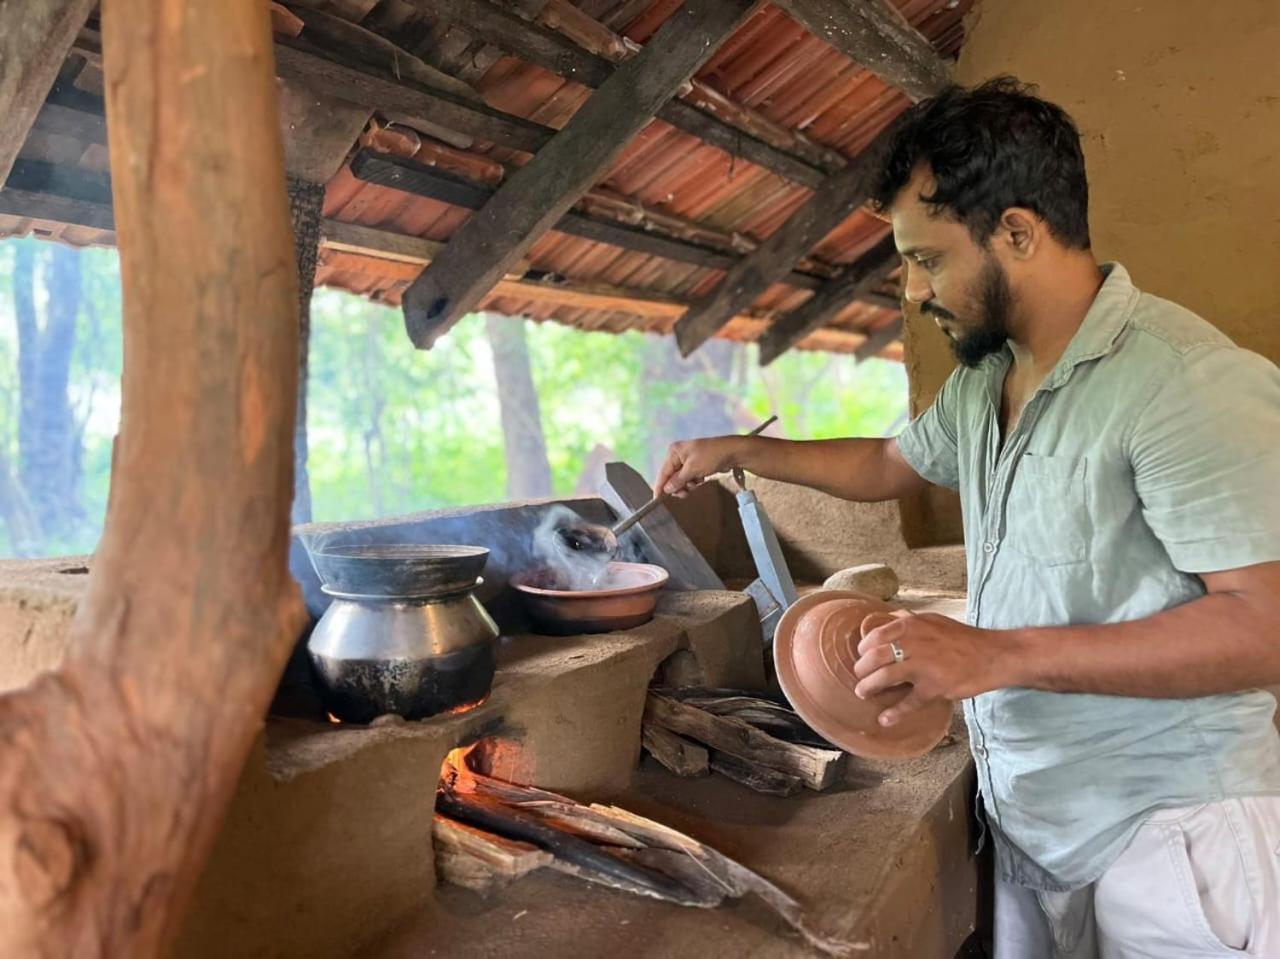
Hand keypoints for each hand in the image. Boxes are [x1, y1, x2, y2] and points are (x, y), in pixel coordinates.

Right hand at [653, 436, 745, 497]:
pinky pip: (689, 477)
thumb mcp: (692, 470)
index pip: (663, 472)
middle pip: (671, 477)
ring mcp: (688, 460)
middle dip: (678, 486)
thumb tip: (667, 489)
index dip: (660, 487)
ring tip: (696, 483)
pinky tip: (701, 479)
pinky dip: (694, 481)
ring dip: (687, 485)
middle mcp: (679, 455)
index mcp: (674, 452)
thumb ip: (678, 480)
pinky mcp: (696, 464)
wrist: (732, 452)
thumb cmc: (711, 456)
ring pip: (681, 479)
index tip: (656, 500)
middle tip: (685, 492)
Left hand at [852, 611, 1012, 725]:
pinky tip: (884, 719)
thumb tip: (887, 618)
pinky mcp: (935, 687)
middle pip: (875, 658)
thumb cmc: (962, 639)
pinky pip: (909, 702)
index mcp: (912, 626)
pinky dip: (894, 713)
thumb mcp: (933, 620)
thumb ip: (909, 621)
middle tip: (859, 677)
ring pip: (885, 678)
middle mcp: (915, 644)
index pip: (875, 636)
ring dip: (868, 687)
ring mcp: (924, 666)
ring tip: (862, 693)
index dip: (863, 648)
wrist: (993, 655)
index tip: (862, 656)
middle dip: (862, 670)